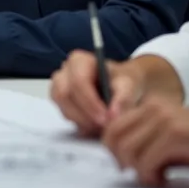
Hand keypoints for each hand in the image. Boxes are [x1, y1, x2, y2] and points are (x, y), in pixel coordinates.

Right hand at [50, 52, 184, 135]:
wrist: (121, 86)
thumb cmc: (123, 80)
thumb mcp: (129, 85)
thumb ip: (123, 98)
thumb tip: (113, 115)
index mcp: (79, 60)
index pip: (78, 81)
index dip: (90, 102)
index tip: (106, 118)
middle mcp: (64, 72)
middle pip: (65, 96)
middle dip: (85, 115)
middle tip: (104, 127)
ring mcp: (59, 88)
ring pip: (63, 108)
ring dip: (83, 122)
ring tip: (104, 127)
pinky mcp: (61, 103)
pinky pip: (66, 117)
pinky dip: (82, 124)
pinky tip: (97, 125)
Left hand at [102, 101, 188, 186]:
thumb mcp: (168, 138)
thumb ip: (145, 141)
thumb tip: (121, 160)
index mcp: (149, 105)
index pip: (112, 126)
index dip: (113, 150)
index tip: (127, 166)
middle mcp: (152, 107)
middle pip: (113, 137)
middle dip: (120, 160)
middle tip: (138, 174)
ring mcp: (162, 119)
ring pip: (127, 150)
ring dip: (137, 170)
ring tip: (154, 178)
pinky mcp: (174, 135)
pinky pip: (146, 161)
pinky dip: (149, 176)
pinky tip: (163, 180)